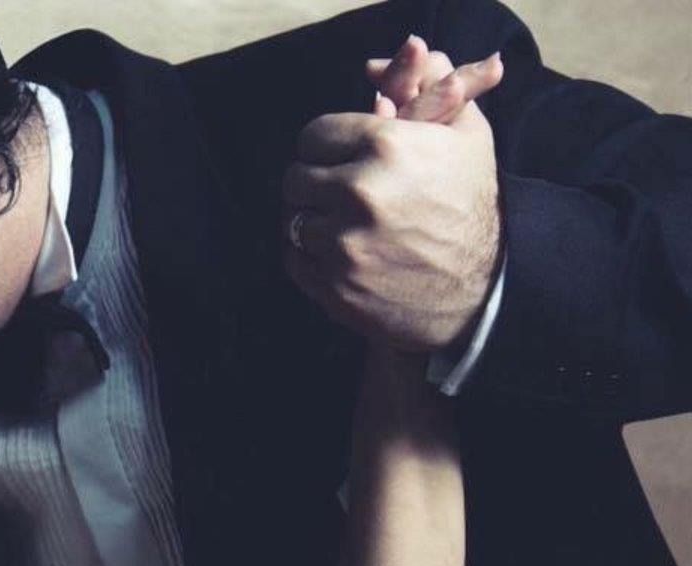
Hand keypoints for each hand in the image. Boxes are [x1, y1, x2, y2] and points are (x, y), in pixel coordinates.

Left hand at [282, 40, 503, 351]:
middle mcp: (360, 193)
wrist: (483, 287)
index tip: (338, 159)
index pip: (313, 136)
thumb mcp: (463, 135)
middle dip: (315, 183)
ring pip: (292, 221)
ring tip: (343, 223)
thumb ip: (423, 87)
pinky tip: (340, 252)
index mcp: (386, 146)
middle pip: (295, 178)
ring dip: (312, 221)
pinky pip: (294, 259)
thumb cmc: (470, 203)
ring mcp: (345, 246)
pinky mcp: (335, 288)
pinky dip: (309, 255)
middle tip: (339, 192)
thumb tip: (370, 68)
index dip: (325, 147)